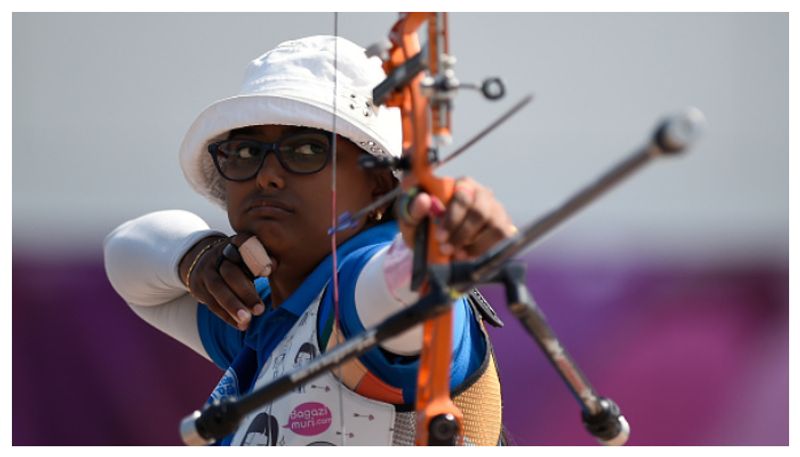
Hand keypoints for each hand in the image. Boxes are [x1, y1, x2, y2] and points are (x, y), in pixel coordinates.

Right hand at [179, 233, 265, 330]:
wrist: (202, 261)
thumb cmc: (237, 260)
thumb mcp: (248, 255)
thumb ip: (261, 258)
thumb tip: (274, 264)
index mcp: (234, 244)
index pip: (244, 248)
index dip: (256, 259)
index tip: (269, 272)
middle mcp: (217, 255)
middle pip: (230, 273)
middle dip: (245, 292)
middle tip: (260, 310)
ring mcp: (205, 271)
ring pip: (217, 289)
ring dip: (233, 307)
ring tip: (247, 321)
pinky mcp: (197, 287)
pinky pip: (211, 303)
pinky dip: (226, 316)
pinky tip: (239, 325)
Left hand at [397, 177, 516, 260]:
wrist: (434, 241)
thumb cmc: (423, 223)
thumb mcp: (411, 217)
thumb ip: (413, 208)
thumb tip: (423, 200)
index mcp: (458, 184)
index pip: (462, 196)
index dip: (452, 218)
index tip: (440, 236)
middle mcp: (480, 191)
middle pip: (480, 211)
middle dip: (462, 233)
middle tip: (446, 248)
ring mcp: (494, 207)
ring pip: (493, 224)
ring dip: (473, 243)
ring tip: (456, 254)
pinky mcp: (503, 223)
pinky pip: (501, 234)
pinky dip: (483, 248)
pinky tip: (467, 255)